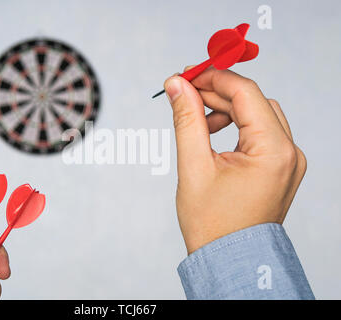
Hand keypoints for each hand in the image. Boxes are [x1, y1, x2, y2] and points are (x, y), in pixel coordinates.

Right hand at [164, 67, 306, 253]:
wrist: (228, 259)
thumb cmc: (212, 223)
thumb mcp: (194, 166)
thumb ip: (186, 119)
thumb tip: (176, 84)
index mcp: (274, 152)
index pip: (246, 94)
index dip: (214, 77)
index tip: (186, 74)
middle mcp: (289, 154)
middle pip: (253, 102)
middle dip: (217, 92)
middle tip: (185, 90)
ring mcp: (288, 161)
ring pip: (257, 115)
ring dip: (226, 109)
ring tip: (196, 118)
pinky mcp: (280, 167)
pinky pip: (260, 133)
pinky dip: (236, 125)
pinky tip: (212, 132)